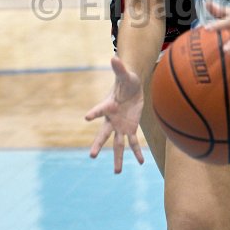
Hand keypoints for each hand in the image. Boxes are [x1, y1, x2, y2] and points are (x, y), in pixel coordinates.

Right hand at [85, 56, 144, 172]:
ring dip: (118, 158)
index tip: (87, 118)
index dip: (95, 113)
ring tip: (117, 173)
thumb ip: (120, 68)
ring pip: (118, 144)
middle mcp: (112, 119)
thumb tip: (114, 56)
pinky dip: (137, 152)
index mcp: (108, 105)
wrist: (132, 88)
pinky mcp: (130, 128)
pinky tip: (142, 162)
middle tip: (92, 155)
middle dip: (99, 144)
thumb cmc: (127, 80)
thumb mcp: (126, 74)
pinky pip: (133, 142)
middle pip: (104, 134)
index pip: (100, 109)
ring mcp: (120, 125)